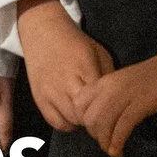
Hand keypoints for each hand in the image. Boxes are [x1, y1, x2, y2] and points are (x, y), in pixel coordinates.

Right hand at [17, 0, 113, 130]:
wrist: (42, 31)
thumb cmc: (75, 42)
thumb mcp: (99, 53)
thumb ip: (108, 77)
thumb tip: (118, 101)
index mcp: (84, 68)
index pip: (102, 100)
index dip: (110, 108)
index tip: (114, 108)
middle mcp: (66, 82)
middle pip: (88, 114)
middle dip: (97, 117)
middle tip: (102, 113)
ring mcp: (50, 92)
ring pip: (73, 121)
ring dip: (83, 121)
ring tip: (88, 114)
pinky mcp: (39, 98)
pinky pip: (56, 122)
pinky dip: (67, 124)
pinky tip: (73, 116)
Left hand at [77, 51, 156, 156]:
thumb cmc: (153, 78)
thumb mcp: (122, 85)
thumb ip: (109, 97)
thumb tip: (100, 118)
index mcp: (104, 81)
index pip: (78, 103)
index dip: (83, 121)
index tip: (95, 129)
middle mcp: (109, 88)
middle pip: (89, 118)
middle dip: (95, 135)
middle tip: (107, 142)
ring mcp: (124, 95)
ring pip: (103, 124)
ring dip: (106, 143)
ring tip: (113, 151)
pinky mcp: (140, 105)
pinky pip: (122, 127)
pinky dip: (117, 143)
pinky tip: (119, 152)